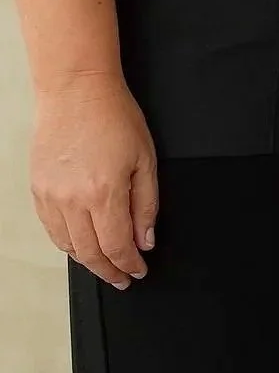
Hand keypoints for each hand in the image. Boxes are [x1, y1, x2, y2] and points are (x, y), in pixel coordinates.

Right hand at [30, 73, 156, 289]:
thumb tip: (145, 240)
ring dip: (87, 260)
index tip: (138, 272)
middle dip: (109, 271)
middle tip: (123, 278)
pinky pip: (51, 229)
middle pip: (89, 253)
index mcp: (104, 193)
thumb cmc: (115, 118)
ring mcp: (50, 197)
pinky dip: (67, 243)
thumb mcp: (145, 159)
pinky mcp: (38, 190)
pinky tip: (81, 244)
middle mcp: (72, 200)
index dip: (129, 264)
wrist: (76, 93)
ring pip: (67, 245)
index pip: (116, 246)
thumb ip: (146, 205)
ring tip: (105, 265)